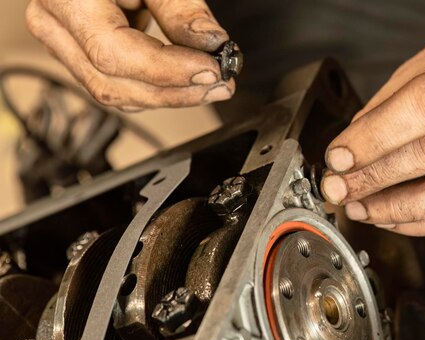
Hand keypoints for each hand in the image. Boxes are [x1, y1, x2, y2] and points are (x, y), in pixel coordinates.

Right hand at [26, 0, 233, 110]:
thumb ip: (179, 8)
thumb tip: (212, 44)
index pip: (112, 52)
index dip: (166, 70)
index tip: (211, 71)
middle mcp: (53, 24)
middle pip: (113, 83)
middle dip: (174, 92)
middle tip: (221, 85)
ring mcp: (61, 43)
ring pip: (114, 92)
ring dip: (168, 96)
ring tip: (211, 86)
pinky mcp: (79, 53)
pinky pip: (116, 84)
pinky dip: (155, 89)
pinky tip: (187, 82)